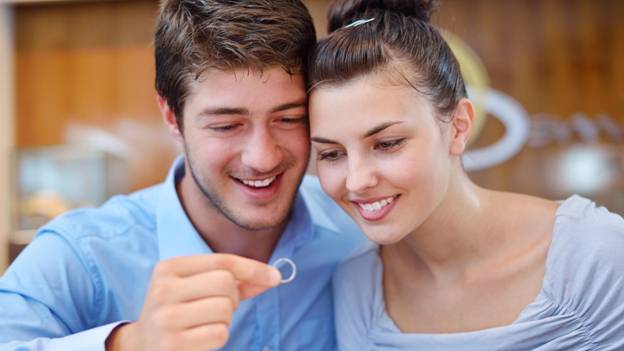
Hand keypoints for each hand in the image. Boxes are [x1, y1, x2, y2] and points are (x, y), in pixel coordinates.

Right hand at [106, 254, 280, 350]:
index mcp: (168, 268)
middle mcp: (163, 290)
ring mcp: (166, 318)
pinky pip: (220, 333)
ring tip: (205, 322)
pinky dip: (219, 336)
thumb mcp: (195, 287)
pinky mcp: (174, 344)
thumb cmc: (178, 312)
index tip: (274, 277)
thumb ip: (232, 280)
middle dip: (233, 297)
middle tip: (218, 307)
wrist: (142, 346)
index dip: (253, 268)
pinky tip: (200, 337)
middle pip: (226, 283)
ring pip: (225, 309)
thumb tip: (271, 277)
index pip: (222, 261)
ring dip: (225, 319)